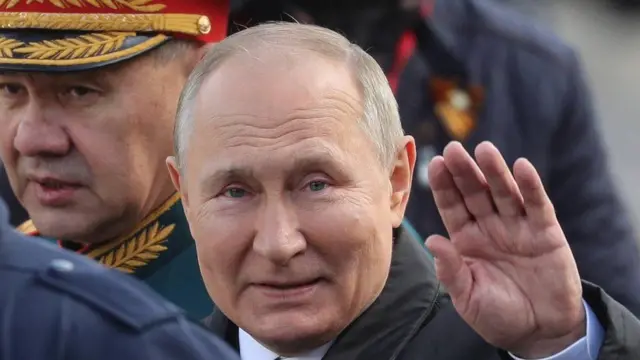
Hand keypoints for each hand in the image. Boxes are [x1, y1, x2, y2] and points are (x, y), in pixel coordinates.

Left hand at [426, 141, 585, 357]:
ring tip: (485, 150)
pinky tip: (522, 167)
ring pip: (503, 192)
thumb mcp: (468, 298)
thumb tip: (432, 241)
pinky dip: (531, 186)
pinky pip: (537, 205)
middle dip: (464, 171)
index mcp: (466, 239)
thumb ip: (451, 271)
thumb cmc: (498, 315)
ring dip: (495, 170)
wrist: (540, 332)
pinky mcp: (546, 232)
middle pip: (475, 192)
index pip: (452, 206)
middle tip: (453, 149)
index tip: (434, 164)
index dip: (443, 186)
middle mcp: (489, 227)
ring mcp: (518, 227)